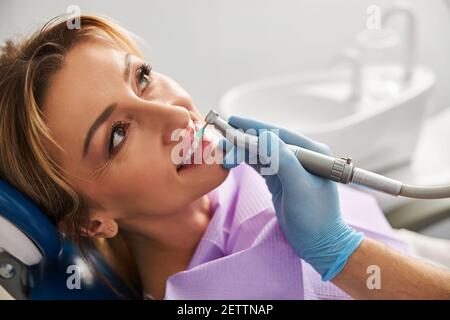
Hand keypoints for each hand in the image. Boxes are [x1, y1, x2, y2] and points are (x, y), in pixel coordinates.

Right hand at [220, 116, 363, 280]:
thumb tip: (263, 137)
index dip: (254, 127)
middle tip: (223, 143)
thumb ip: (283, 160)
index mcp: (312, 152)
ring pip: (262, 153)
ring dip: (243, 151)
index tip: (233, 121)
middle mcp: (302, 156)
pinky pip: (261, 165)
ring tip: (224, 153)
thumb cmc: (315, 218)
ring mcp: (291, 168)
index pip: (278, 134)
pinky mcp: (282, 180)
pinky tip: (234, 158)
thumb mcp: (299, 187)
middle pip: (267, 142)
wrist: (321, 244)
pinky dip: (247, 161)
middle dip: (244, 140)